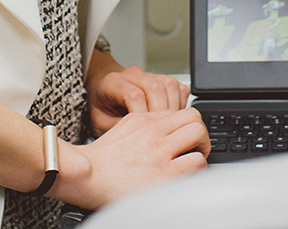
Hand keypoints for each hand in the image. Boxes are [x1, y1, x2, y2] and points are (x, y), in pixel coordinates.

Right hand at [56, 107, 209, 209]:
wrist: (85, 176)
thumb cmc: (100, 160)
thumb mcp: (122, 129)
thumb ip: (144, 125)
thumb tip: (160, 128)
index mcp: (145, 120)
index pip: (180, 111)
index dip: (188, 124)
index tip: (188, 136)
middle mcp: (155, 132)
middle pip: (194, 117)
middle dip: (200, 132)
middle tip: (197, 147)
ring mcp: (160, 151)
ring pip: (198, 135)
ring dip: (201, 148)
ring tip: (194, 160)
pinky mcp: (163, 173)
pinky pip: (195, 163)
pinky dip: (197, 169)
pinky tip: (188, 176)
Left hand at [86, 49, 191, 134]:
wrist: (102, 88)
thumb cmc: (101, 107)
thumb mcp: (99, 122)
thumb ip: (116, 130)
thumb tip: (136, 145)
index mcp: (114, 83)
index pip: (134, 95)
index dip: (142, 115)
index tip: (143, 133)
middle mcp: (133, 75)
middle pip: (155, 88)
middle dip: (161, 113)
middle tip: (161, 133)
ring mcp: (149, 75)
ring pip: (170, 85)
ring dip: (173, 108)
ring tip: (169, 127)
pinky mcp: (161, 79)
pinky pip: (178, 87)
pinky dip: (180, 103)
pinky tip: (173, 118)